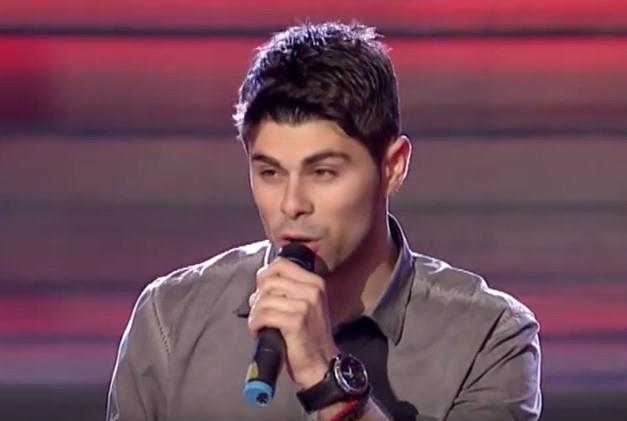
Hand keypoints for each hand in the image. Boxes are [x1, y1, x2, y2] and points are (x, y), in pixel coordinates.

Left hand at [248, 257, 337, 388]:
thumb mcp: (306, 305)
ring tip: (259, 324)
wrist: (322, 365)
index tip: (262, 291)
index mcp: (315, 282)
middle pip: (269, 281)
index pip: (281, 264)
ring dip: (255, 313)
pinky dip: (255, 324)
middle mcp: (312, 290)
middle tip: (260, 312)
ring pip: (264, 299)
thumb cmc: (309, 337)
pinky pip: (264, 315)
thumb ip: (288, 290)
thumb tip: (260, 283)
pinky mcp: (295, 321)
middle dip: (258, 298)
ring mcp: (305, 305)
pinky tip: (259, 331)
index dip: (265, 276)